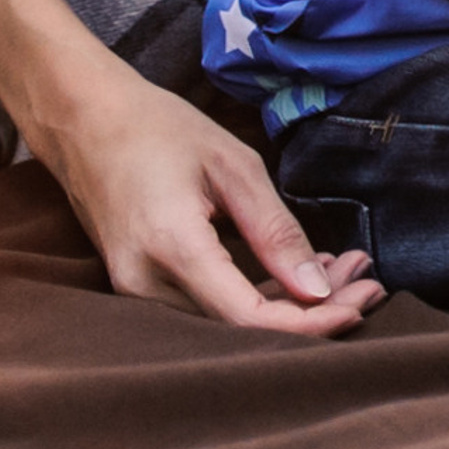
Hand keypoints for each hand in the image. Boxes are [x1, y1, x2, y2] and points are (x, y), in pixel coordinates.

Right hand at [0, 0, 381, 334]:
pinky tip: (300, 272)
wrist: (81, 119)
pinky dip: (258, 296)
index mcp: (172, 249)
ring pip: (228, 324)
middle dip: (315, 311)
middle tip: (366, 278)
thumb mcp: (231, 165)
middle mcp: (146, 286)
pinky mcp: (139, 288)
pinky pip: (207, 309)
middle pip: (243, 330)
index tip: (364, 299)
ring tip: (344, 268)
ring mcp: (135, 292)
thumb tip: (320, 289)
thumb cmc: (157, 129)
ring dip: (291, 304)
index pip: (250, 320)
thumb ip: (275, 230)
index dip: (313, 323)